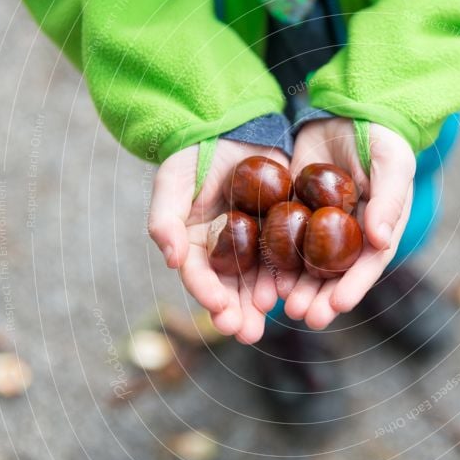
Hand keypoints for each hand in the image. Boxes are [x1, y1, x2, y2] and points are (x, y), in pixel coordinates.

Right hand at [148, 140, 287, 343]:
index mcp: (194, 243)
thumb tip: (170, 259)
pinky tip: (294, 290)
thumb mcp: (173, 180)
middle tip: (247, 333)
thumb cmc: (195, 153)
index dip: (207, 293)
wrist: (234, 126)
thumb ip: (165, 219)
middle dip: (237, 311)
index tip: (219, 309)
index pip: (198, 274)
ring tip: (272, 316)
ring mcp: (253, 241)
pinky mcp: (281, 229)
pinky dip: (288, 274)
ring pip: (258, 278)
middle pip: (229, 286)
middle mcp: (223, 249)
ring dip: (262, 300)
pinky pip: (286, 256)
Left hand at [281, 118, 414, 328]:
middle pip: (335, 274)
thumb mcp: (392, 163)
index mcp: (379, 228)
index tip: (338, 306)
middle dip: (320, 297)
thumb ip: (389, 200)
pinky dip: (274, 261)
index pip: (368, 264)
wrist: (347, 110)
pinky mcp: (295, 212)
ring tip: (280, 306)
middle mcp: (350, 235)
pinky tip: (263, 278)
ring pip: (308, 264)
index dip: (354, 287)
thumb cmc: (380, 136)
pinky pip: (284, 241)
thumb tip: (381, 239)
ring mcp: (321, 226)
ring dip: (296, 287)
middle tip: (304, 316)